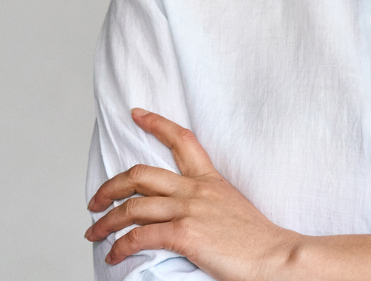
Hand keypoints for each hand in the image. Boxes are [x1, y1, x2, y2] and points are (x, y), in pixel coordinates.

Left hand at [85, 108, 301, 280]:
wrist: (275, 257)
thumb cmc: (257, 240)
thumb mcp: (232, 207)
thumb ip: (207, 204)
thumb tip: (185, 213)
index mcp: (210, 180)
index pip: (181, 140)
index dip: (155, 123)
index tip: (136, 114)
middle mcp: (196, 190)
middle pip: (140, 174)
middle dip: (111, 186)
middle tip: (95, 199)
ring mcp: (189, 210)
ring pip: (132, 208)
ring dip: (106, 221)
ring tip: (94, 232)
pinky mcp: (184, 234)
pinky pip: (139, 237)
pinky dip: (120, 247)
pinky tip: (113, 255)